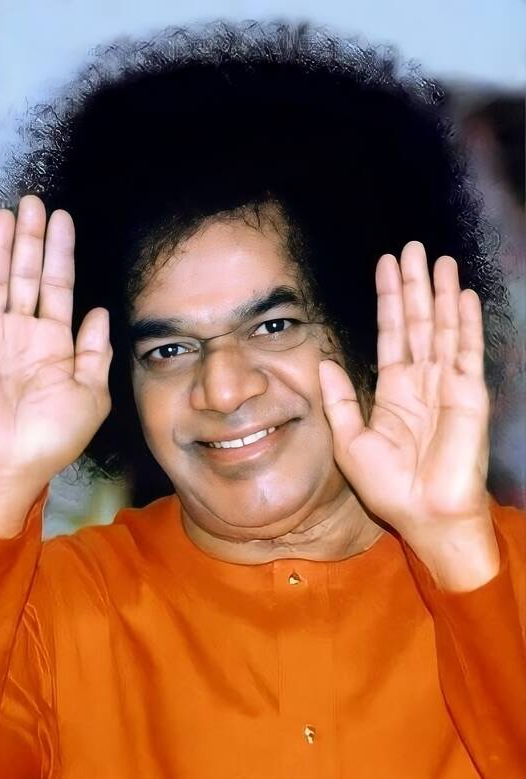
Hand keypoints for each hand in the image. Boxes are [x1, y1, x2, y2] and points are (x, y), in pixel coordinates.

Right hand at [0, 195, 112, 498]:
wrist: (11, 465)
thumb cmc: (54, 436)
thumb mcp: (91, 393)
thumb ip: (96, 351)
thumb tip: (99, 310)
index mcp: (56, 343)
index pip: (58, 287)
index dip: (60, 253)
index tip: (63, 219)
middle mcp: (23, 333)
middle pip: (27, 274)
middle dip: (31, 239)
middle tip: (34, 201)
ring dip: (1, 246)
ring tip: (7, 212)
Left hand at [319, 240, 490, 543]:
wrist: (424, 515)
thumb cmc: (389, 487)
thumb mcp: (350, 442)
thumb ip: (339, 400)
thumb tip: (323, 361)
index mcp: (394, 391)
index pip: (391, 334)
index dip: (388, 299)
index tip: (385, 265)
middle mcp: (422, 382)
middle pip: (417, 322)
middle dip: (414, 285)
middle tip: (412, 247)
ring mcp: (448, 386)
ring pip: (443, 328)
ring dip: (441, 294)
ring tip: (439, 259)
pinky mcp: (469, 395)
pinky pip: (467, 352)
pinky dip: (465, 322)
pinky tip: (463, 295)